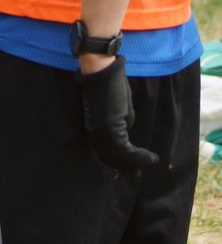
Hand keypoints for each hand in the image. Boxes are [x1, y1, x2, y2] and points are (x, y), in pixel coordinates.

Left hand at [76, 55, 158, 173]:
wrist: (101, 68)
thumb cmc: (109, 82)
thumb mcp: (118, 108)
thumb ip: (120, 122)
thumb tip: (126, 133)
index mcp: (93, 127)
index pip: (104, 151)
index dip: (115, 161)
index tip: (126, 169)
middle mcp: (94, 132)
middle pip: (109, 157)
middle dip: (124, 167)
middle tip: (136, 175)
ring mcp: (100, 131)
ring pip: (118, 156)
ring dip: (135, 163)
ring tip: (149, 163)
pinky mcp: (109, 128)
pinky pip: (125, 150)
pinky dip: (139, 156)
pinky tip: (150, 158)